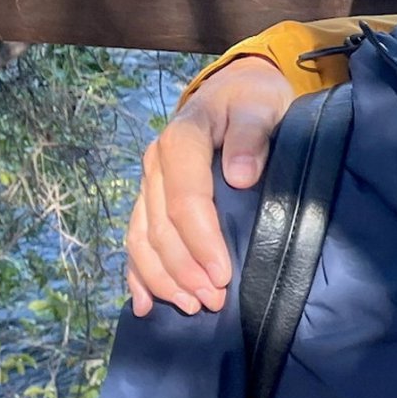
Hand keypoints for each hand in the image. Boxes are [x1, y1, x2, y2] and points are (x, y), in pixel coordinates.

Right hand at [124, 56, 296, 316]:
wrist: (235, 91)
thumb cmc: (252, 100)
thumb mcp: (261, 105)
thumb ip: (251, 135)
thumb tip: (240, 176)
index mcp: (181, 139)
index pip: (185, 201)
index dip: (202, 242)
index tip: (223, 275)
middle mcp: (156, 164)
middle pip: (160, 227)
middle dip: (185, 270)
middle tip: (215, 301)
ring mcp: (148, 183)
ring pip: (142, 239)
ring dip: (164, 279)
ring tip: (192, 307)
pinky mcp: (149, 199)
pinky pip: (135, 240)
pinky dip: (138, 275)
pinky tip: (145, 304)